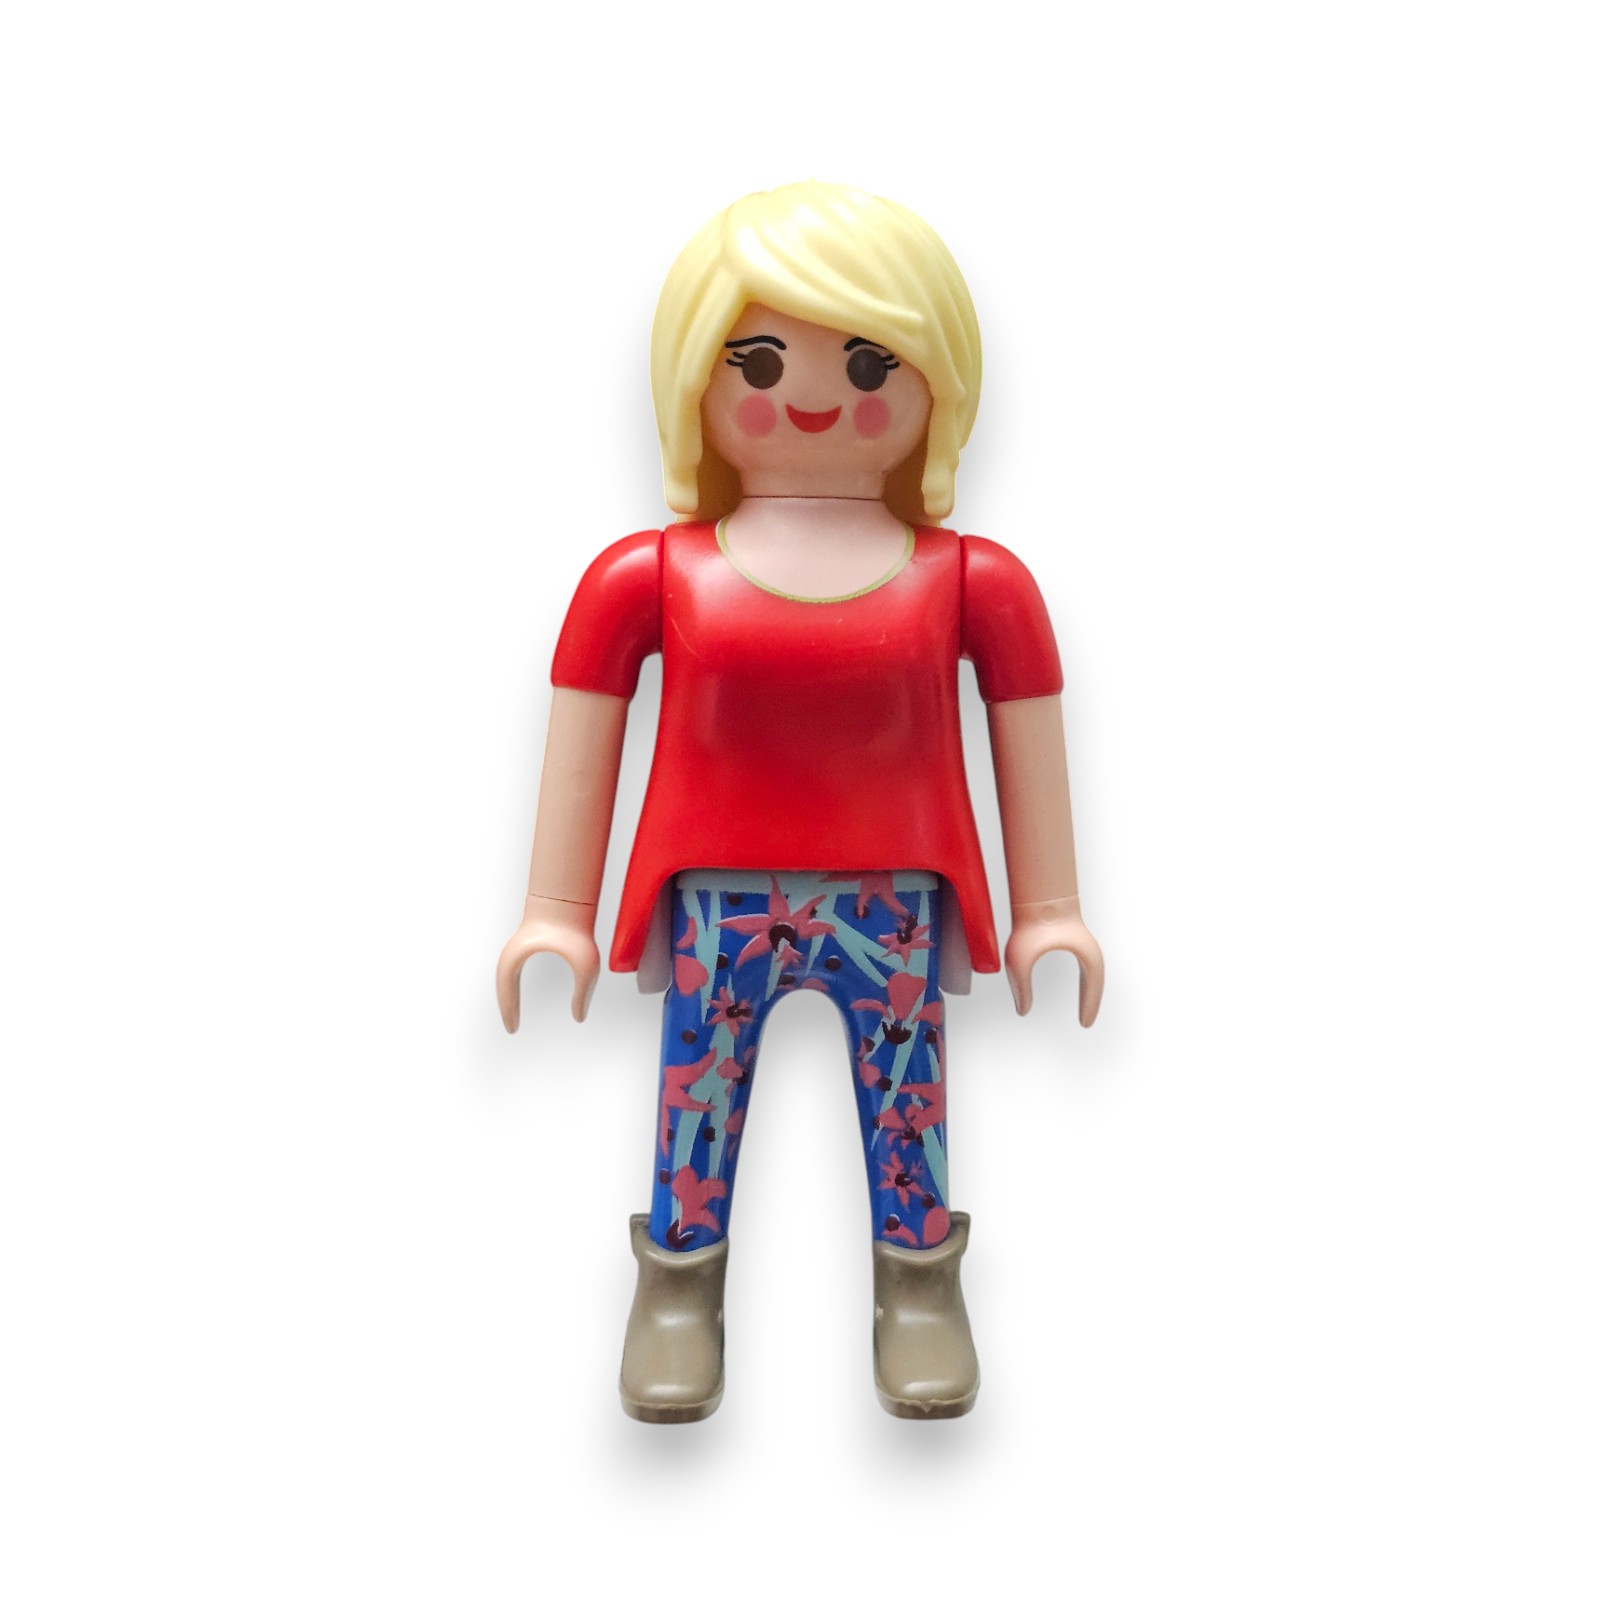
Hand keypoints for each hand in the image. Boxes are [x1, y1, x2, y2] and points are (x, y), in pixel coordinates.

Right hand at [496, 894, 601, 1029]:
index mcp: (518, 957)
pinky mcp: (527, 943)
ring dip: (509, 996)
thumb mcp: (586, 966)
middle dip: (506, 1006)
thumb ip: (583, 994)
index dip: (509, 1010)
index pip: (506, 988)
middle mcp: (513, 952)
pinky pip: (514, 970)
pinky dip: (514, 986)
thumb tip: (579, 1018)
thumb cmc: (575, 929)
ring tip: (514, 1016)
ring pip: (506, 977)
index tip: (513, 1029)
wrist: (571, 900)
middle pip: (502, 984)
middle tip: (512, 1027)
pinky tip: (521, 995)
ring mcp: (518, 946)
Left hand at [1004, 895, 1103, 1025]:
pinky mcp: (1073, 938)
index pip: (1093, 987)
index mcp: (1085, 956)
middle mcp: (1088, 950)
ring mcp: (1082, 943)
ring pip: (1092, 974)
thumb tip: (1022, 1011)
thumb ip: (1020, 987)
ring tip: (1084, 1010)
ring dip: (1088, 991)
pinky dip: (1084, 980)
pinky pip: (1084, 966)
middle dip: (1091, 1002)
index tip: (1084, 1024)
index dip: (1089, 1006)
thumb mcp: (1020, 960)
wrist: (1036, 895)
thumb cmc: (1031, 923)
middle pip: (1096, 982)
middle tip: (1085, 1022)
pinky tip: (1078, 987)